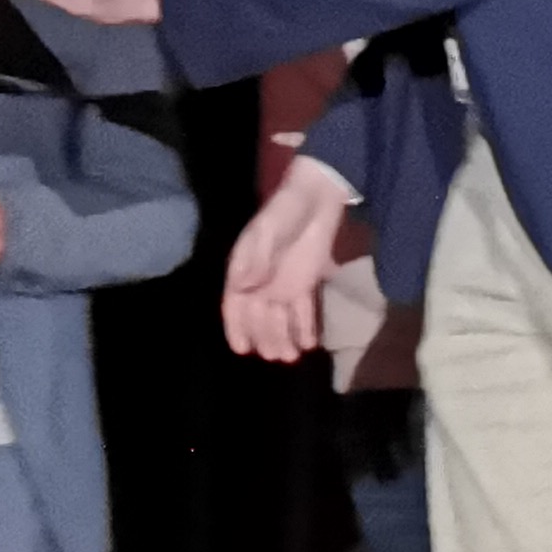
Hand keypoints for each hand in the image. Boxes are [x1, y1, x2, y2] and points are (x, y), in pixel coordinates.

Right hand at [223, 163, 353, 361]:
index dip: (236, 327)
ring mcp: (283, 282)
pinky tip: (310, 343)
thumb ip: (256, 259)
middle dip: (266, 338)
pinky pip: (302, 309)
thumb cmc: (287, 210)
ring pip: (279, 317)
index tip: (242, 349)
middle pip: (258, 316)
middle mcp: (260, 280)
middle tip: (277, 357)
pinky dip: (305, 326)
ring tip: (292, 356)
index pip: (235, 304)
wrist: (317, 195)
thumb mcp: (268, 231)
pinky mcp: (304, 281)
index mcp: (244, 268)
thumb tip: (243, 287)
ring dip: (284, 337)